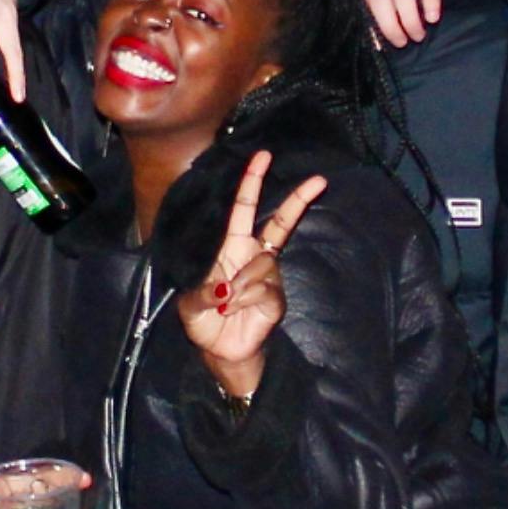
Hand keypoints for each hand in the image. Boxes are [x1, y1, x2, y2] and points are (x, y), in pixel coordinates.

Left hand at [177, 150, 327, 403]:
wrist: (220, 351)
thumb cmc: (204, 321)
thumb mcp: (189, 304)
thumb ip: (202, 292)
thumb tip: (226, 288)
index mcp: (231, 248)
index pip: (244, 210)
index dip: (252, 183)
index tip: (262, 157)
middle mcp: (253, 257)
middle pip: (281, 223)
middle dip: (298, 201)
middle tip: (318, 180)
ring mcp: (268, 277)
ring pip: (262, 265)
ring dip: (239, 284)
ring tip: (225, 304)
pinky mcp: (275, 298)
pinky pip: (264, 289)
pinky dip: (244, 299)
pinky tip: (235, 310)